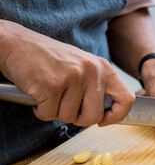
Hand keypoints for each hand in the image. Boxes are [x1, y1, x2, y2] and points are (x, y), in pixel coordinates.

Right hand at [0, 21, 134, 125]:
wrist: (17, 44)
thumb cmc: (50, 59)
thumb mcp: (83, 66)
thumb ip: (97, 87)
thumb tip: (108, 114)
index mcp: (103, 67)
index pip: (127, 98)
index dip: (117, 115)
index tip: (104, 120)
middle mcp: (91, 71)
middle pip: (94, 116)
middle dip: (79, 119)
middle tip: (66, 106)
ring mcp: (72, 78)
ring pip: (70, 117)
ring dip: (56, 112)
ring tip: (49, 94)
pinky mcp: (52, 85)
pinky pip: (49, 115)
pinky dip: (41, 111)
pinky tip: (38, 95)